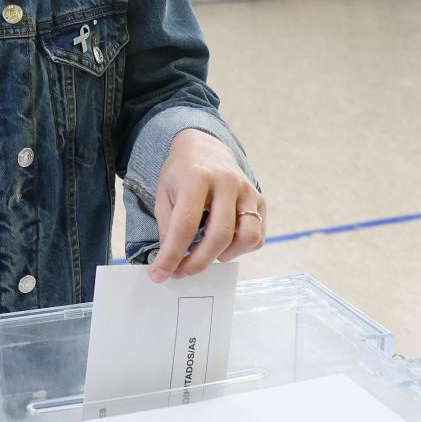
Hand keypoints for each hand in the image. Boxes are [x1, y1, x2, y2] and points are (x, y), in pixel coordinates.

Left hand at [148, 129, 265, 282]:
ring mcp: (247, 191)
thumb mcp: (164, 193)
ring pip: (247, 237)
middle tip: (181, 273)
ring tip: (207, 253)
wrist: (205, 147)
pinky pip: (257, 236)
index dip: (172, 255)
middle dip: (198, 262)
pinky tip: (224, 244)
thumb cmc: (181, 173)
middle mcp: (226, 183)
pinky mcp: (261, 200)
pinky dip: (241, 249)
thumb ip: (167, 226)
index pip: (185, 225)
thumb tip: (169, 262)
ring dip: (225, 255)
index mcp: (197, 178)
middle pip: (218, 236)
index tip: (160, 274)